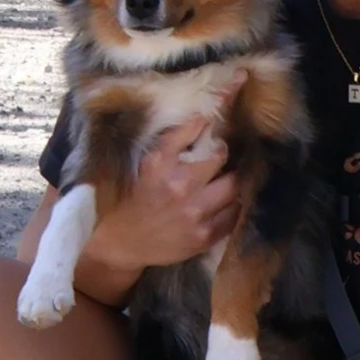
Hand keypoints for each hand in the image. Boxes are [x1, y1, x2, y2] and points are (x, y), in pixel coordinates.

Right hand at [95, 108, 238, 270]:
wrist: (125, 241)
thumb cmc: (137, 197)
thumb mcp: (150, 162)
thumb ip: (177, 138)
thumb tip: (204, 118)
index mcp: (165, 167)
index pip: (207, 144)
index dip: (218, 143)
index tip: (217, 144)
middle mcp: (182, 190)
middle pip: (225, 167)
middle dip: (226, 163)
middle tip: (222, 164)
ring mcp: (195, 217)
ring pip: (234, 191)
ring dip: (232, 185)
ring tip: (225, 183)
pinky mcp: (204, 238)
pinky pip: (233, 217)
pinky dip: (231, 208)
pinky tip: (222, 206)